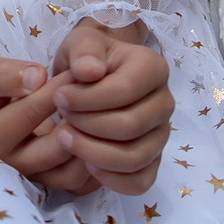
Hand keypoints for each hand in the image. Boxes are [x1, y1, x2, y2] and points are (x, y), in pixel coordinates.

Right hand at [0, 51, 98, 191]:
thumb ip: (3, 74)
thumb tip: (37, 77)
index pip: (32, 112)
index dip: (62, 87)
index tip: (82, 67)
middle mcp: (7, 164)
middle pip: (57, 149)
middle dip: (84, 117)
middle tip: (102, 89)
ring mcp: (29, 174)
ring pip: (72, 173)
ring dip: (94, 142)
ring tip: (105, 109)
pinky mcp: (47, 179)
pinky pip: (80, 182)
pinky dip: (97, 160)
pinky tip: (105, 129)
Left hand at [45, 18, 176, 195]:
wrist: (94, 76)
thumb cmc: (88, 60)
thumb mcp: (82, 43)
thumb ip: (85, 51)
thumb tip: (91, 72)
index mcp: (154, 68)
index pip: (125, 91)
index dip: (87, 100)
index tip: (59, 97)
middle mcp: (165, 102)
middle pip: (130, 126)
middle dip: (87, 126)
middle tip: (61, 118)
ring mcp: (161, 133)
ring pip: (135, 158)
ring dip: (93, 153)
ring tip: (66, 139)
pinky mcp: (152, 159)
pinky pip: (141, 181)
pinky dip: (113, 180)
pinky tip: (86, 165)